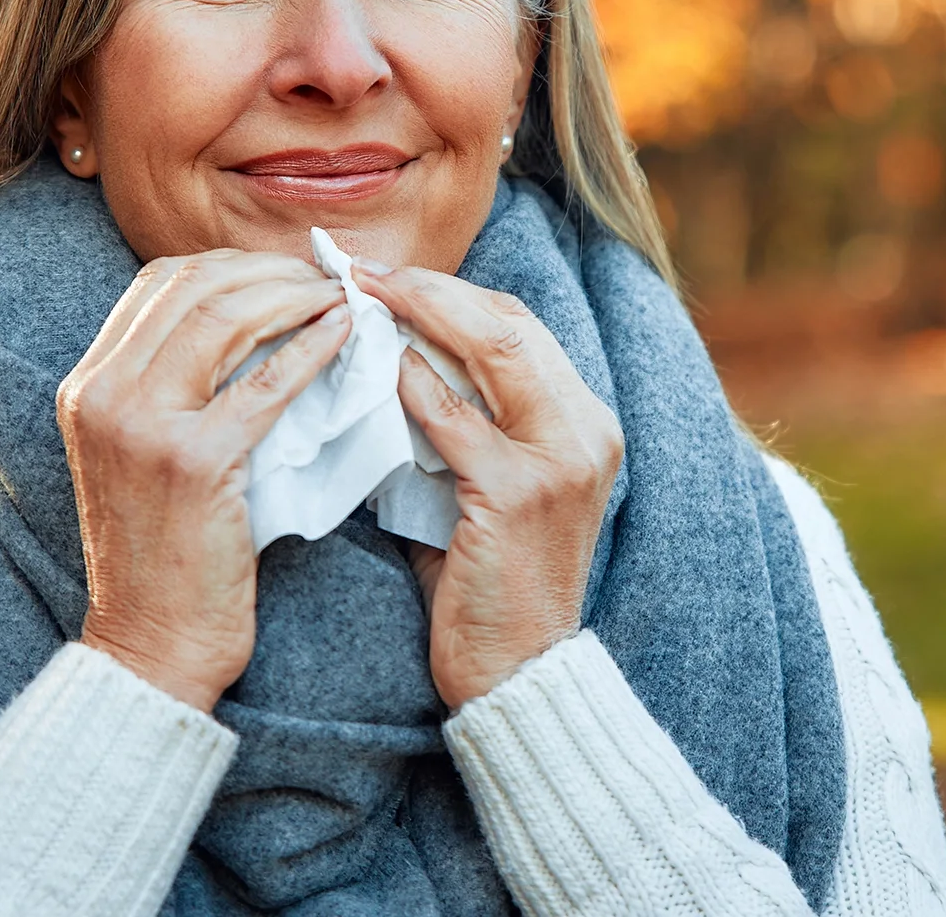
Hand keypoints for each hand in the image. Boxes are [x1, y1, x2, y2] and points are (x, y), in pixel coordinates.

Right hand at [55, 250, 349, 711]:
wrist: (152, 642)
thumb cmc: (163, 552)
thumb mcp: (142, 452)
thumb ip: (173, 385)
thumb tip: (250, 315)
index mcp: (87, 385)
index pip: (159, 283)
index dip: (230, 264)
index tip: (284, 270)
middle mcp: (103, 393)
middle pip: (194, 286)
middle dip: (268, 270)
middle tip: (324, 277)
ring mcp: (142, 425)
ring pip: (227, 317)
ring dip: (293, 296)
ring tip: (340, 298)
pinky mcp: (194, 462)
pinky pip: (266, 383)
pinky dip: (312, 348)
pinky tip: (345, 335)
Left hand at [353, 261, 622, 708]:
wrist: (515, 677)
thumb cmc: (487, 588)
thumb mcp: (484, 492)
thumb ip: (456, 429)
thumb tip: (386, 364)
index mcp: (585, 424)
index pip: (519, 328)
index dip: (452, 294)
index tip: (388, 276)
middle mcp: (585, 431)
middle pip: (509, 323)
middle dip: (431, 287)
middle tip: (362, 269)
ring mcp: (561, 460)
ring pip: (491, 349)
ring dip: (418, 313)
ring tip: (360, 295)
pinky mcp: (521, 493)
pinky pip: (456, 419)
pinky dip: (412, 384)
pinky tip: (375, 364)